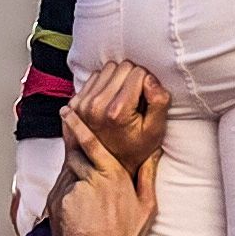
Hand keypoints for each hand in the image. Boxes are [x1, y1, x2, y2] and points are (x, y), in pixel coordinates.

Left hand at [53, 105, 158, 235]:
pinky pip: (61, 190)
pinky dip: (64, 194)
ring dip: (70, 174)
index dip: (79, 125)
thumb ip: (148, 175)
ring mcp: (75, 189)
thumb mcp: (146, 207)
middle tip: (70, 145)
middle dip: (73, 149)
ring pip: (68, 171)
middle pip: (76, 153)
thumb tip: (154, 154)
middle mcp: (93, 177)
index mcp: (114, 174)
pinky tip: (73, 210)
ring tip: (78, 190)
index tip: (69, 112)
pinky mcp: (61, 203)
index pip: (93, 142)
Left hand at [68, 56, 170, 180]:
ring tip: (123, 98)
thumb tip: (150, 79)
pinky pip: (95, 76)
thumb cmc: (135, 149)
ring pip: (108, 68)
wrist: (106, 168)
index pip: (139, 72)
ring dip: (118, 78)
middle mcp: (97, 104)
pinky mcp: (75, 103)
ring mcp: (83, 103)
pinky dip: (105, 83)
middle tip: (136, 97)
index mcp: (118, 111)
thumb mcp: (156, 131)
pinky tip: (110, 100)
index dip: (148, 82)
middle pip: (123, 67)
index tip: (147, 97)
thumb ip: (159, 102)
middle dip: (133, 77)